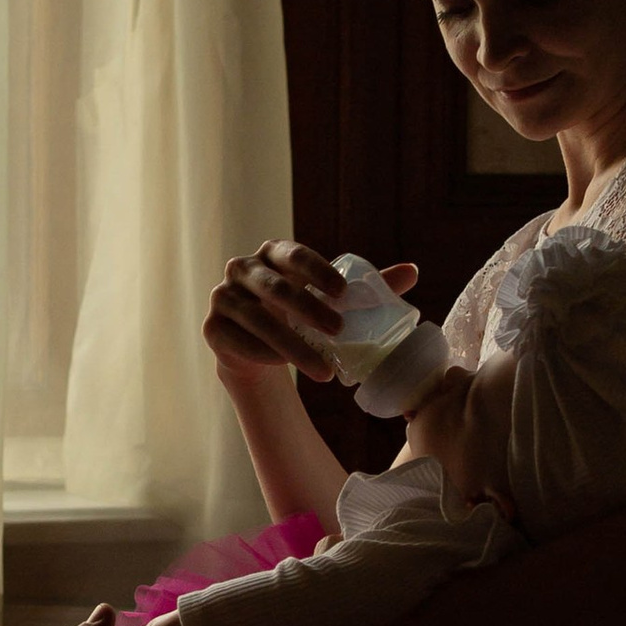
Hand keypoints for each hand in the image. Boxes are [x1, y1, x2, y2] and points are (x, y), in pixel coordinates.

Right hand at [203, 241, 416, 383]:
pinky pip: (238, 342)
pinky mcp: (212, 329)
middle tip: (339, 331)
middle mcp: (242, 269)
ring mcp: (223, 298)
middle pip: (275, 288)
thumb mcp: (327, 298)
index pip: (293, 254)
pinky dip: (264, 355)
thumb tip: (413, 272)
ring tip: (323, 372)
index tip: (343, 293)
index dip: (316, 270)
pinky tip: (286, 369)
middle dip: (308, 310)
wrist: (255, 345)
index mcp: (272, 253)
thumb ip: (366, 286)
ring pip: (258, 321)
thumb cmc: (297, 313)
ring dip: (292, 347)